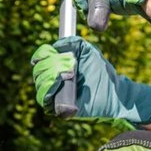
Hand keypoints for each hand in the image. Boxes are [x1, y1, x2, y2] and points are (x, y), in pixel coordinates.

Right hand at [30, 36, 150, 123]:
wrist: (112, 92)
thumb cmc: (101, 73)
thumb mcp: (88, 52)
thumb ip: (74, 43)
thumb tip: (56, 45)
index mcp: (57, 65)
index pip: (40, 58)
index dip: (42, 54)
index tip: (51, 52)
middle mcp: (53, 79)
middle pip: (38, 69)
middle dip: (52, 64)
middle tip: (71, 65)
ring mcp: (54, 94)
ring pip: (40, 83)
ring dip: (52, 75)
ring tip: (70, 74)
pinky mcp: (57, 107)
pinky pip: (44, 99)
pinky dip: (48, 89)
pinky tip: (60, 83)